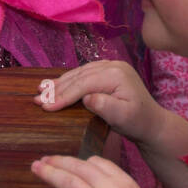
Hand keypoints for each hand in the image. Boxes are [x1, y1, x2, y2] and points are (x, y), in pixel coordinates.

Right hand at [35, 60, 162, 146]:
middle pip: (79, 76)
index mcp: (115, 74)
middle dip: (56, 88)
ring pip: (79, 73)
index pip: (84, 84)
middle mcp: (112, 65)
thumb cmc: (137, 122)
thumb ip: (105, 107)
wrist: (151, 122)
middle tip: (36, 99)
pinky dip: (69, 80)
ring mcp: (110, 66)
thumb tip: (87, 98)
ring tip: (40, 91)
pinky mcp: (108, 71)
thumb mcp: (123, 117)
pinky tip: (56, 85)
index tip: (46, 107)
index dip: (64, 95)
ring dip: (59, 82)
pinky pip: (84, 73)